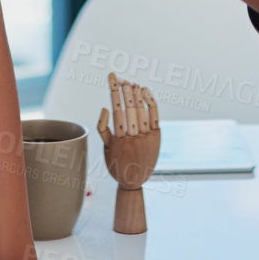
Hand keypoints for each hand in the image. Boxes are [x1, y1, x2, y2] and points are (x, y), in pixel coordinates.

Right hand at [96, 72, 161, 233]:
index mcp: (118, 140)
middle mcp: (133, 138)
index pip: (116, 109)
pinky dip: (151, 103)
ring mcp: (146, 137)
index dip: (114, 92)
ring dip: (137, 95)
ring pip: (141, 111)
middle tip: (122, 78)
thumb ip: (102, 128)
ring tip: (132, 84)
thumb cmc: (116, 163)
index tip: (112, 78)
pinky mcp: (157, 137)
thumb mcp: (105, 148)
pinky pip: (154, 116)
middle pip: (129, 108)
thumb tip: (105, 108)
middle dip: (125, 91)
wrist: (134, 181)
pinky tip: (146, 92)